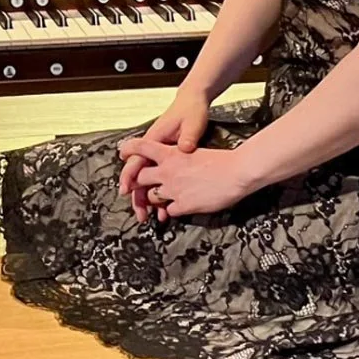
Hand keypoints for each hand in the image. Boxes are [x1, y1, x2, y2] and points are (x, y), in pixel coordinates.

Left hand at [117, 140, 255, 218]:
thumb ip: (179, 157)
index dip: (129, 148)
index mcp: (171, 154)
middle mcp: (167, 171)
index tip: (121, 152)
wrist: (236, 172)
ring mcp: (173, 189)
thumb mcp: (194, 151)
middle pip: (139, 177)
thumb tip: (174, 160)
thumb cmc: (220, 159)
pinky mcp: (183, 205)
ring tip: (158, 201)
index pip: (142, 147)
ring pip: (151, 197)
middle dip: (137, 183)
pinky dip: (171, 210)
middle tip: (136, 187)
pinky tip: (178, 207)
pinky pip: (169, 211)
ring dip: (154, 199)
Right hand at [118, 92, 209, 220]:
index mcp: (155, 139)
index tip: (125, 191)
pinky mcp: (169, 158)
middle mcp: (155, 149)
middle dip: (138, 197)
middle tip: (141, 215)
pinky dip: (162, 193)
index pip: (136, 160)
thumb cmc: (191, 110)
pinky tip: (167, 206)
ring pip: (149, 180)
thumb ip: (188, 138)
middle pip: (139, 176)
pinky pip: (160, 179)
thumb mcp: (192, 123)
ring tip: (153, 216)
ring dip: (149, 198)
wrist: (194, 101)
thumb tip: (184, 149)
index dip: (129, 177)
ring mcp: (161, 154)